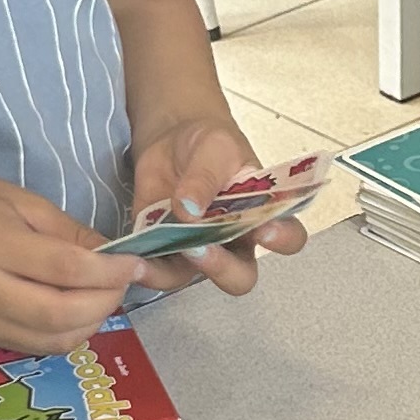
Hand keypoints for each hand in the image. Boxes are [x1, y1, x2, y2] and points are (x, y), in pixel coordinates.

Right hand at [0, 173, 141, 352]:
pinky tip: (79, 308)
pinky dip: (70, 333)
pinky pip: (40, 346)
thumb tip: (118, 258)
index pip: (65, 269)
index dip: (110, 272)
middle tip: (123, 281)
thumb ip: (71, 233)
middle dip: (106, 301)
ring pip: (54, 339)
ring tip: (104, 293)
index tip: (135, 263)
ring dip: (93, 322)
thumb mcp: (24, 200)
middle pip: (62, 313)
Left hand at [127, 115, 305, 296]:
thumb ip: (205, 177)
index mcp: (260, 216)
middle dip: (223, 269)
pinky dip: (145, 269)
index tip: (265, 230)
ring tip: (158, 251)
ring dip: (177, 272)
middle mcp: (234, 242)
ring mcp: (198, 251)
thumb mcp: (214, 147)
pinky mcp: (164, 251)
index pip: (287, 238)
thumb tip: (189, 210)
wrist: (171, 139)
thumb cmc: (208, 144)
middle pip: (240, 276)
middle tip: (201, 246)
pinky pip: (157, 271)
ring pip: (195, 281)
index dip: (281, 240)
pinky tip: (133, 258)